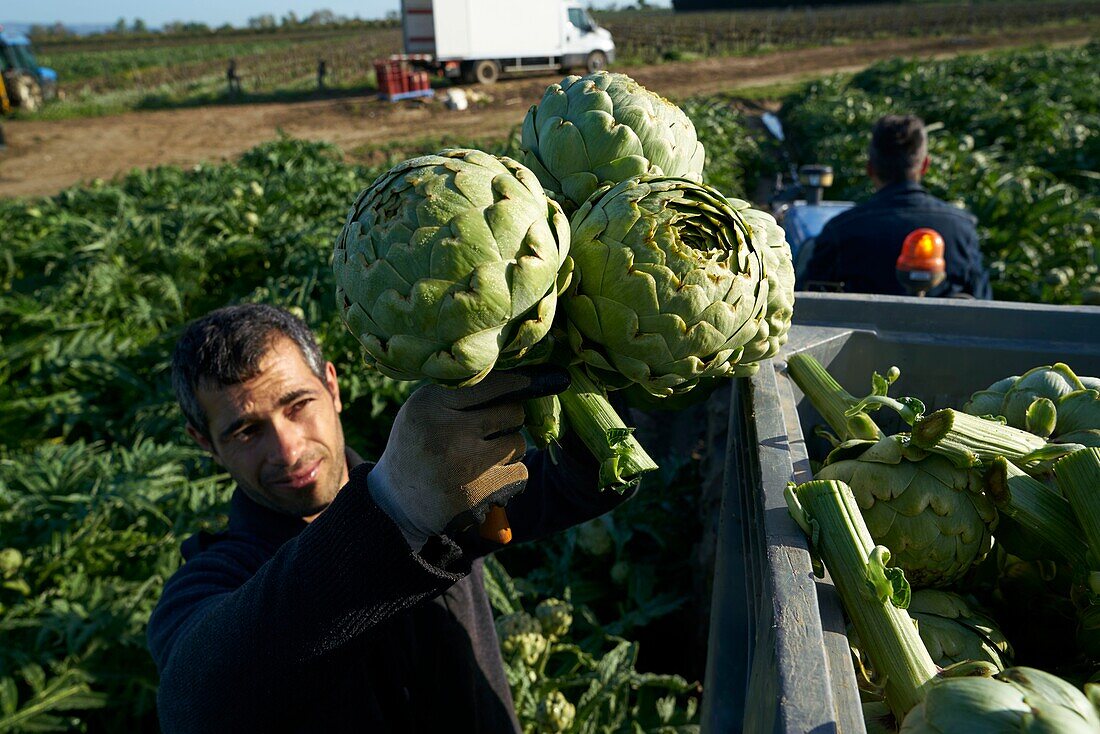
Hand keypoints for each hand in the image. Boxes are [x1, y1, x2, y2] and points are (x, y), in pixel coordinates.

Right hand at [368, 368, 568, 549]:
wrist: (397, 502)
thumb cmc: (420, 443)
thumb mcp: (424, 409)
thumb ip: (461, 392)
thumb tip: (522, 378)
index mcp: (431, 404)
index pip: (490, 383)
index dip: (517, 382)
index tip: (530, 382)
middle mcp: (447, 432)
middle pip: (513, 412)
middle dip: (509, 419)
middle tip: (489, 428)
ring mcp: (464, 466)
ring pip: (518, 443)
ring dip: (509, 449)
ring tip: (481, 456)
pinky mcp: (477, 495)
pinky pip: (519, 473)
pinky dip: (509, 476)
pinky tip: (486, 478)